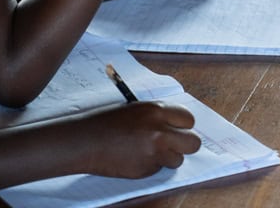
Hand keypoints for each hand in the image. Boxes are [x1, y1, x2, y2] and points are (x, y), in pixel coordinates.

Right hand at [85, 102, 201, 177]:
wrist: (86, 141)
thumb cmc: (107, 122)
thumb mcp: (136, 110)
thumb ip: (158, 117)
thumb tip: (176, 126)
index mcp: (156, 111)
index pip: (188, 119)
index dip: (184, 126)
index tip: (178, 129)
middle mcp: (160, 131)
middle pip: (193, 143)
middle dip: (185, 145)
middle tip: (173, 145)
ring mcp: (154, 152)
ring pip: (178, 160)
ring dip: (167, 158)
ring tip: (148, 151)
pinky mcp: (146, 169)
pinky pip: (159, 169)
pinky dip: (151, 166)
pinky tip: (135, 158)